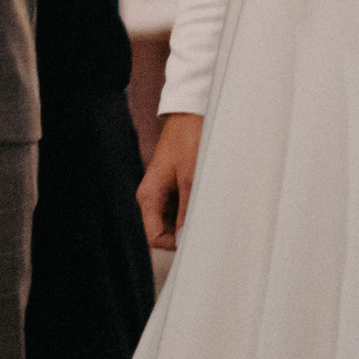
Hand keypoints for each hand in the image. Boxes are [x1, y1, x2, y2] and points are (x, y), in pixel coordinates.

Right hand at [137, 111, 201, 250]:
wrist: (191, 115)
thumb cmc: (187, 140)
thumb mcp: (191, 178)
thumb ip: (188, 212)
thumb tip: (188, 240)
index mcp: (148, 196)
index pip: (154, 237)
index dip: (174, 243)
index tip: (197, 239)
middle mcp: (152, 197)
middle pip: (164, 232)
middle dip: (185, 232)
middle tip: (208, 225)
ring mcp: (163, 194)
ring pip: (175, 222)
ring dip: (191, 220)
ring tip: (209, 209)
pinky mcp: (174, 188)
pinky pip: (182, 210)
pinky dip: (195, 210)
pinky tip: (208, 200)